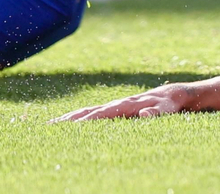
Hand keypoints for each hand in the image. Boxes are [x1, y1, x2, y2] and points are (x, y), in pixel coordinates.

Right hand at [52, 83, 193, 121]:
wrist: (172, 94)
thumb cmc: (169, 104)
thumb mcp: (166, 109)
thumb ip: (156, 113)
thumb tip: (143, 114)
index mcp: (126, 105)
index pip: (102, 114)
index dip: (86, 121)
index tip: (69, 127)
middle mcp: (117, 103)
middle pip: (88, 111)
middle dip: (69, 119)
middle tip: (48, 126)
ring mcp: (114, 105)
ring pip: (88, 111)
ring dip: (70, 118)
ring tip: (51, 124)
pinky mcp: (114, 108)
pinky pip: (93, 113)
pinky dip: (79, 117)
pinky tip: (68, 123)